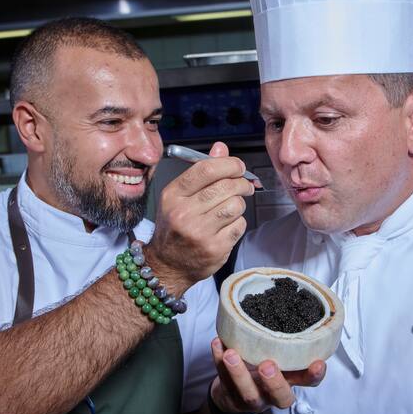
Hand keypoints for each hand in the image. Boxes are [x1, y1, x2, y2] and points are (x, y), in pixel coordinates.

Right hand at [147, 142, 254, 289]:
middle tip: (244, 185)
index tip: (238, 166)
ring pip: (235, 205)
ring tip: (232, 207)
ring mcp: (199, 233)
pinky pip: (239, 225)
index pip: (206, 170)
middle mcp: (184, 213)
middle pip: (225, 186)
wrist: (168, 265)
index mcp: (173, 195)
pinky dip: (238, 223)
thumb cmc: (175, 227)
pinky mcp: (215, 248)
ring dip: (239, 203)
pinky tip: (227, 225)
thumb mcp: (179, 196)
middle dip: (241, 183)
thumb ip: (201, 172)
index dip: (229, 164)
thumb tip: (221, 148)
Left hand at [209, 338, 325, 412]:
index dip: (314, 375)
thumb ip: (283, 340)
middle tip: (267, 365)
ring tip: (231, 354)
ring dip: (239, 373)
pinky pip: (223, 380)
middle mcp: (273, 394)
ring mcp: (252, 398)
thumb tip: (286, 299)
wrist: (233, 394)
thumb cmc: (261, 368)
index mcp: (290, 382)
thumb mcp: (277, 356)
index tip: (318, 363)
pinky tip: (218, 345)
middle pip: (280, 397)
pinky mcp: (231, 396)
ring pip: (248, 393)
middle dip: (274, 382)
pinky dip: (218, 361)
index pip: (308, 382)